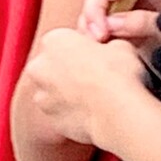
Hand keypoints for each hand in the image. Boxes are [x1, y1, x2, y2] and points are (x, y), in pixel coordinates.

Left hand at [23, 25, 147, 146]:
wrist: (118, 112)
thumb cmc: (118, 75)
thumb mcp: (121, 46)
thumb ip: (106, 45)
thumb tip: (110, 51)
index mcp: (53, 41)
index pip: (64, 42)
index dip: (83, 51)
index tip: (98, 60)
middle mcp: (39, 67)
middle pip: (52, 66)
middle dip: (69, 72)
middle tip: (96, 80)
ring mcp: (41, 96)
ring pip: (53, 92)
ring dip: (68, 94)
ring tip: (97, 99)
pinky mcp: (51, 119)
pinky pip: (60, 114)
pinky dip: (72, 114)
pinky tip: (93, 114)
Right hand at [79, 0, 160, 44]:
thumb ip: (145, 21)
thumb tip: (113, 22)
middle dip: (96, 4)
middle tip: (101, 29)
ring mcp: (122, 7)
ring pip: (93, 2)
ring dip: (89, 20)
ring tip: (96, 39)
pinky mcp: (113, 25)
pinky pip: (90, 21)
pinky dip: (88, 31)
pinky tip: (92, 43)